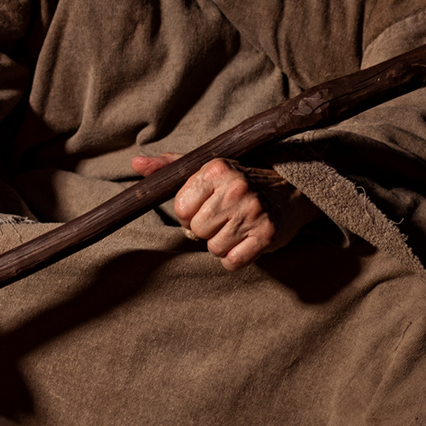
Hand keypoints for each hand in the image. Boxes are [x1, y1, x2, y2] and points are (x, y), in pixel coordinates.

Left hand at [131, 155, 319, 271]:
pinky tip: (245, 241)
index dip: (189, 213)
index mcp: (216, 169)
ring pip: (213, 248)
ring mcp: (254, 211)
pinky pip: (233, 262)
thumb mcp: (205, 168)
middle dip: (206, 229)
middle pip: (196, 230)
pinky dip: (236, 257)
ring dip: (221, 244)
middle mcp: (235, 187)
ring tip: (236, 227)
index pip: (180, 208)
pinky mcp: (268, 234)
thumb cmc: (239, 181)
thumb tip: (135, 164)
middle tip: (224, 218)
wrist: (290, 192)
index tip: (205, 206)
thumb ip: (170, 167)